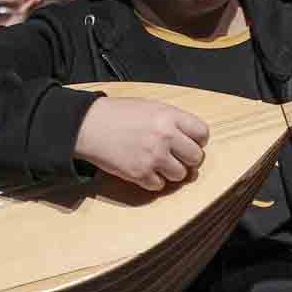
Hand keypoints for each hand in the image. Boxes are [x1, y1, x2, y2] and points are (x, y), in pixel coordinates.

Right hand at [74, 97, 209, 191]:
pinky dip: (154, 180)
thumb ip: (173, 119)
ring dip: (172, 171)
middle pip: (196, 157)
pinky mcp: (140, 174)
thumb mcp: (150, 106)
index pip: (202, 133)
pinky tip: (145, 169)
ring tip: (159, 163)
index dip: (197, 139)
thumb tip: (192, 137)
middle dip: (188, 158)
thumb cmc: (117, 114)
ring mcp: (153, 157)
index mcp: (169, 116)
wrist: (89, 125)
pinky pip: (160, 185)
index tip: (190, 142)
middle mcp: (165, 137)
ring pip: (181, 175)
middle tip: (177, 156)